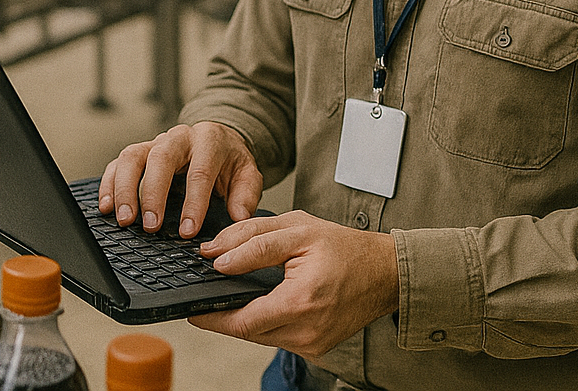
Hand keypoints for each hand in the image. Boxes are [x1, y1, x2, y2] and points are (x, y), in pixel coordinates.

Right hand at [98, 122, 262, 237]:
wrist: (218, 139)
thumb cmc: (229, 161)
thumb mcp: (247, 174)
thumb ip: (245, 194)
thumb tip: (239, 217)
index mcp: (209, 141)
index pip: (200, 171)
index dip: (193, 202)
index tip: (188, 230)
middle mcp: (178, 137)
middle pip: (160, 158)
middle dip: (153, 193)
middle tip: (150, 225)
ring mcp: (154, 142)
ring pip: (132, 157)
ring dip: (125, 189)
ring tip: (124, 219)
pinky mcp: (138, 152)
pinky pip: (117, 163)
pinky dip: (109, 184)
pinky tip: (107, 207)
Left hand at [188, 211, 398, 360]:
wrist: (385, 273)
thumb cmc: (346, 248)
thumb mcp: (296, 229)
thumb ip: (252, 241)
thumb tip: (216, 257)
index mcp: (300, 302)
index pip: (241, 321)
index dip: (212, 317)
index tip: (192, 310)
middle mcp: (307, 332)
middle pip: (248, 331)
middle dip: (226, 314)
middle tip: (209, 295)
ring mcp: (313, 345)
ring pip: (262, 336)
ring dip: (246, 318)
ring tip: (236, 293)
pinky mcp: (316, 349)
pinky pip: (279, 338)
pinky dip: (267, 321)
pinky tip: (266, 302)